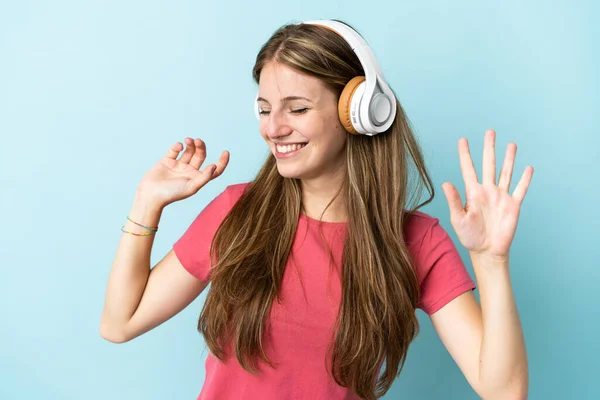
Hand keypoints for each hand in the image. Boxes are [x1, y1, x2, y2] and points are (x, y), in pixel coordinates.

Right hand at [137, 137, 229, 207]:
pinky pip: (175, 150)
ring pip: (189, 151)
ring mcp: (178, 165)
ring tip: (189, 140)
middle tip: (197, 141)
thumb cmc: (172, 194)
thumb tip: (214, 166)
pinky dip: (177, 146)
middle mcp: (189, 171)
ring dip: (190, 144)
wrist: (151, 194)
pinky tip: (178, 146)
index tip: (226, 152)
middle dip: (201, 147)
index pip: (214, 170)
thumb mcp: (191, 187)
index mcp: (198, 178)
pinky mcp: (167, 161)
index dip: (222, 162)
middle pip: (200, 156)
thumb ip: (204, 177)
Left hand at [441, 130, 533, 259]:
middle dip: (489, 148)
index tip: (462, 140)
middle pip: (489, 164)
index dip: (465, 154)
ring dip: (508, 159)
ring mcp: (501, 197)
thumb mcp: (458, 218)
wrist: (487, 251)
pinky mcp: (513, 206)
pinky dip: (524, 179)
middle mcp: (487, 191)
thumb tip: (446, 183)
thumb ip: (454, 200)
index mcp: (472, 192)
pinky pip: (520, 189)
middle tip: (490, 132)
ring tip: (511, 144)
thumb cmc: (470, 236)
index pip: (468, 169)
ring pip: (506, 172)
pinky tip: (528, 168)